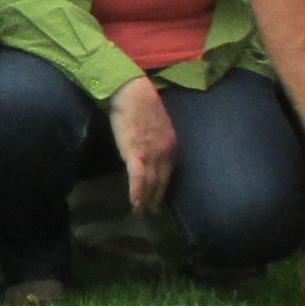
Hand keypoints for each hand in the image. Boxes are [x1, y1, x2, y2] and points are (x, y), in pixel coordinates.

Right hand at [107, 76, 177, 213]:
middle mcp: (165, 153)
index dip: (164, 186)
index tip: (160, 196)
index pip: (168, 172)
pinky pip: (138, 179)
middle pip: (162, 181)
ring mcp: (152, 154)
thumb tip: (150, 148)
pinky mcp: (136, 154)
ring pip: (151, 183)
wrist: (133, 93)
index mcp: (171, 145)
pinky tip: (135, 204)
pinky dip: (137, 193)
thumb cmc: (141, 104)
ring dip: (147, 200)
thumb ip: (156, 139)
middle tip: (153, 211)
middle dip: (157, 198)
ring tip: (142, 212)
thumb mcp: (157, 124)